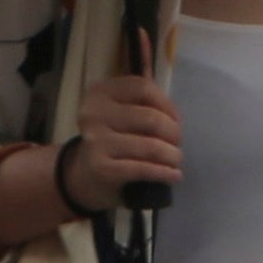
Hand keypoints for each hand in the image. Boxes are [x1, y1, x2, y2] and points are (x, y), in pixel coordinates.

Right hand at [60, 66, 185, 210]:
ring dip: (172, 155)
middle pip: (151, 118)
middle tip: (177, 142)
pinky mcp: (101, 168)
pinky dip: (164, 173)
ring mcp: (95, 141)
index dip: (167, 103)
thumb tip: (175, 116)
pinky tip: (175, 175)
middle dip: (173, 132)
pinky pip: (142, 169)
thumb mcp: (121, 111)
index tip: (176, 119)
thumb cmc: (113, 136)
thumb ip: (144, 102)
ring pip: (150, 146)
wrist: (86, 172)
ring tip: (176, 159)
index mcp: (100, 92)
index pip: (143, 87)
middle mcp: (93, 114)